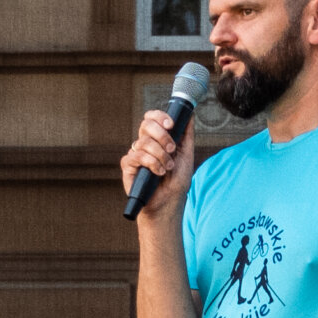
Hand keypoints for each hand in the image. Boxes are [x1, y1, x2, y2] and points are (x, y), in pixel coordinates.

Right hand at [122, 107, 196, 223]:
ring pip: (144, 142)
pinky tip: (158, 173)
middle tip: (172, 149)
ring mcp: (135, 154)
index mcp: (157, 139)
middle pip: (146, 124)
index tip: (171, 124)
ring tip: (168, 168)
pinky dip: (151, 163)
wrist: (169, 203)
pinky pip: (136, 156)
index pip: (152, 118)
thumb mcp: (187, 155)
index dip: (160, 116)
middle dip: (162, 135)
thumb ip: (187, 135)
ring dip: (161, 155)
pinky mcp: (128, 166)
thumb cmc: (177, 182)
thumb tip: (190, 114)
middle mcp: (145, 144)